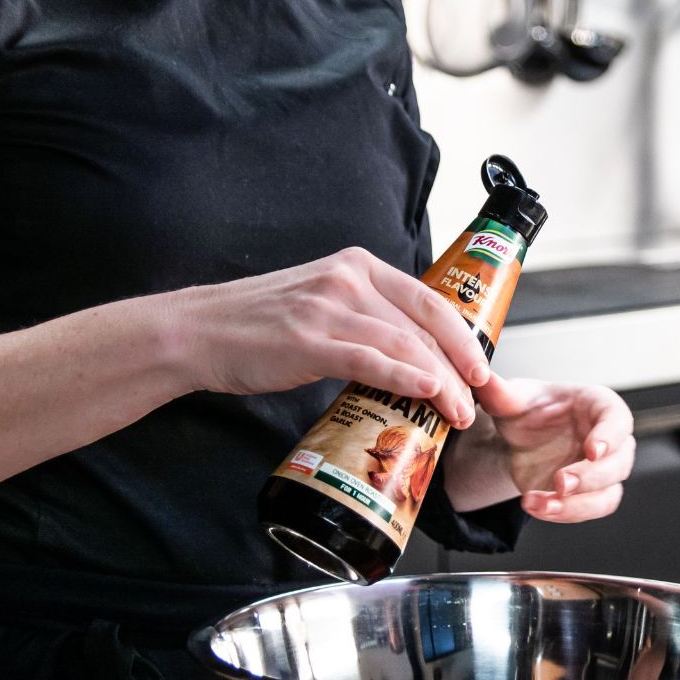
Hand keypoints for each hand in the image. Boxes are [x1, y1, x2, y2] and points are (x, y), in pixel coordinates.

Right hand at [169, 247, 487, 427]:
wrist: (198, 330)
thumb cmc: (259, 324)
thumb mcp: (321, 302)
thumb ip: (364, 317)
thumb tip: (409, 357)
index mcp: (357, 266)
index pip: (429, 299)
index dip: (463, 336)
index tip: (481, 368)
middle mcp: (349, 279)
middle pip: (425, 323)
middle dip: (460, 366)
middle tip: (478, 399)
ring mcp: (329, 307)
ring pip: (405, 344)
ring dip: (441, 383)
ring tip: (456, 413)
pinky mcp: (309, 340)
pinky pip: (370, 358)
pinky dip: (405, 376)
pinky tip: (426, 392)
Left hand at [449, 378, 634, 521]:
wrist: (521, 439)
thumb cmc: (530, 411)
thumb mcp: (512, 399)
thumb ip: (499, 392)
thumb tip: (481, 378)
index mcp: (597, 406)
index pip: (617, 418)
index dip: (610, 435)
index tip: (593, 450)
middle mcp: (609, 440)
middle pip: (619, 462)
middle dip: (591, 477)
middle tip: (560, 482)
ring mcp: (602, 470)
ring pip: (608, 494)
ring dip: (577, 505)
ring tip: (540, 504)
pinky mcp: (589, 496)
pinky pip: (590, 511)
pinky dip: (565, 514)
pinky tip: (538, 507)